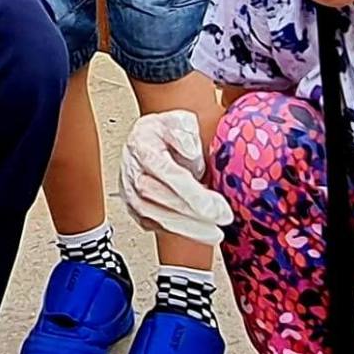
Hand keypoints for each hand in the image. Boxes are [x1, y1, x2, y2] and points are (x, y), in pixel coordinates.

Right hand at [119, 110, 232, 244]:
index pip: (167, 173)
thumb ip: (185, 133)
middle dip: (195, 214)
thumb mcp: (179, 120)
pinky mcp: (133, 209)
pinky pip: (153, 225)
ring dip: (188, 228)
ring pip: (156, 217)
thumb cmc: (165, 132)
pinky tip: (198, 231)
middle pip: (163, 199)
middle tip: (223, 219)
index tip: (215, 208)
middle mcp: (132, 172)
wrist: (144, 140)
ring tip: (215, 233)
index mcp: (143, 146)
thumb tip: (191, 153)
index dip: (192, 194)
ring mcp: (130, 193)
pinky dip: (177, 231)